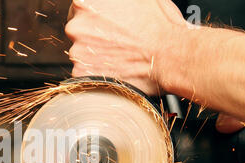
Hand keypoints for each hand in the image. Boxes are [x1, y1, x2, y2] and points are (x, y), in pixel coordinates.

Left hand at [65, 0, 186, 95]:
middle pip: (78, 30)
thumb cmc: (157, 26)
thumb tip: (111, 1)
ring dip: (95, 54)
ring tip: (118, 54)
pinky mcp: (82, 73)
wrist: (168, 56)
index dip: (94, 16)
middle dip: (93, 35)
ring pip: (81, 52)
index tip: (104, 22)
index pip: (79, 8)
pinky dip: (97, 71)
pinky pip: (84, 72)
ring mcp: (77, 51)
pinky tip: (115, 67)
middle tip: (115, 39)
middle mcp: (76, 26)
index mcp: (85, 1)